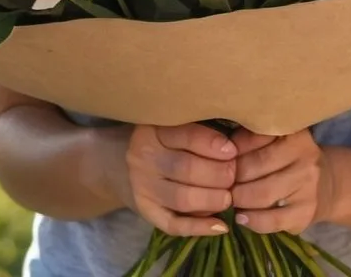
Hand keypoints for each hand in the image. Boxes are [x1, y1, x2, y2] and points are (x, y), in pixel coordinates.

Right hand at [117, 123, 237, 236]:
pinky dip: (199, 227)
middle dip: (218, 174)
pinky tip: (220, 225)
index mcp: (152, 130)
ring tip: (230, 197)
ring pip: (182, 198)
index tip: (233, 150)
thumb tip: (236, 144)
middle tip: (236, 175)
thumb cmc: (156, 138)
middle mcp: (142, 158)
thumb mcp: (168, 123)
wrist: (114, 161)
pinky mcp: (145, 211)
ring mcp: (142, 188)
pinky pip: (173, 224)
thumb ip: (196, 128)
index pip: (186, 136)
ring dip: (212, 200)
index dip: (213, 144)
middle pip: (186, 169)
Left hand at [230, 128, 335, 234]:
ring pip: (262, 194)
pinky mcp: (305, 213)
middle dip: (232, 176)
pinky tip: (241, 217)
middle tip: (221, 181)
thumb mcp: (277, 139)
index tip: (220, 157)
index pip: (254, 137)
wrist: (327, 185)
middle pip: (255, 166)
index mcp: (295, 133)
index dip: (232, 149)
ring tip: (230, 197)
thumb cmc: (289, 158)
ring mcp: (308, 187)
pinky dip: (251, 220)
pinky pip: (271, 220)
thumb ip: (250, 138)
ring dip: (238, 198)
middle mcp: (306, 157)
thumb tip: (218, 151)